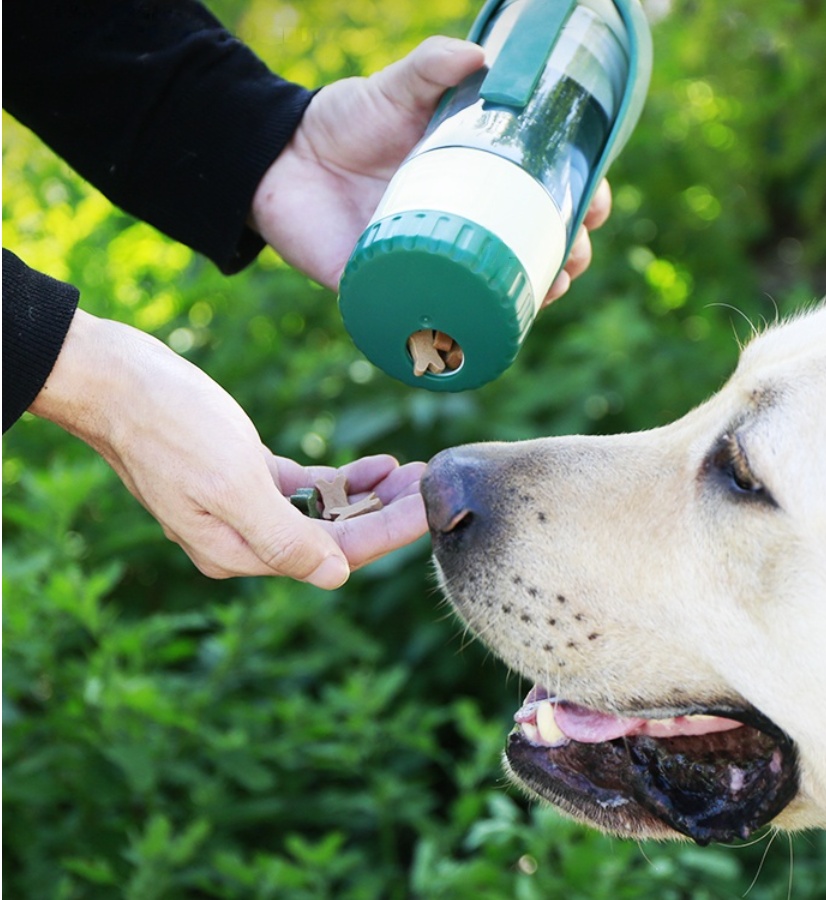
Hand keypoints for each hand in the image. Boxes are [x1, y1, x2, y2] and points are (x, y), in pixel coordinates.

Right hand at [29, 310, 426, 588]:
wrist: (114, 379)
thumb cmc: (167, 425)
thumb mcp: (230, 483)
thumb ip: (283, 536)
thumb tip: (334, 577)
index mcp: (238, 551)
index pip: (334, 554)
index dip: (390, 533)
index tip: (433, 508)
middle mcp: (243, 538)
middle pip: (335, 537)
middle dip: (388, 513)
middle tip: (435, 485)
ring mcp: (244, 507)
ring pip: (326, 512)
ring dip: (371, 495)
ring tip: (415, 471)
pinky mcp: (244, 476)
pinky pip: (307, 488)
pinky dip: (343, 479)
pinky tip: (378, 464)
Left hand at [251, 36, 611, 301]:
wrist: (276, 162)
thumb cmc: (342, 124)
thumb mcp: (394, 89)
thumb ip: (432, 67)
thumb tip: (481, 56)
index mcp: (473, 182)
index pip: (540, 198)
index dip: (577, 205)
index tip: (596, 206)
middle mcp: (460, 228)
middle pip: (528, 251)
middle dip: (565, 259)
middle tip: (572, 257)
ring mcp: (431, 265)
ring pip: (495, 293)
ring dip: (533, 298)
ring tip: (551, 291)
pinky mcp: (394, 295)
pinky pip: (439, 326)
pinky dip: (470, 337)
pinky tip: (500, 334)